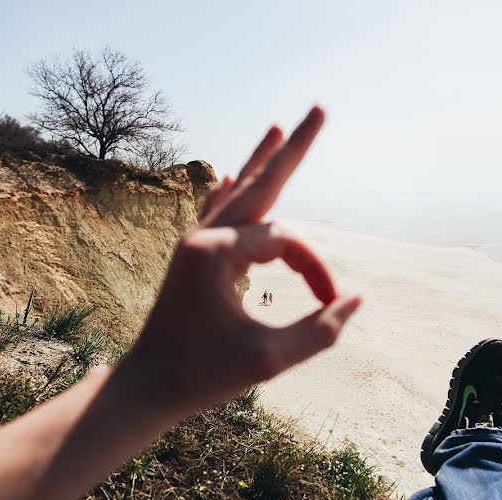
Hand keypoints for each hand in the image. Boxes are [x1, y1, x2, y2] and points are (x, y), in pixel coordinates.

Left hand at [118, 106, 360, 417]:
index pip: (286, 242)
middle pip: (262, 184)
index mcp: (216, 251)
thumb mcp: (269, 360)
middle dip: (294, 149)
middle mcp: (203, 236)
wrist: (145, 389)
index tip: (331, 303)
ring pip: (239, 195)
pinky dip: (231, 194)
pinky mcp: (191, 258)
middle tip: (320, 108)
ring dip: (262, 164)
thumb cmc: (203, 376)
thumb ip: (320, 329)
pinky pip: (216, 215)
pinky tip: (232, 175)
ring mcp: (194, 243)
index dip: (316, 269)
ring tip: (278, 128)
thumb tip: (357, 299)